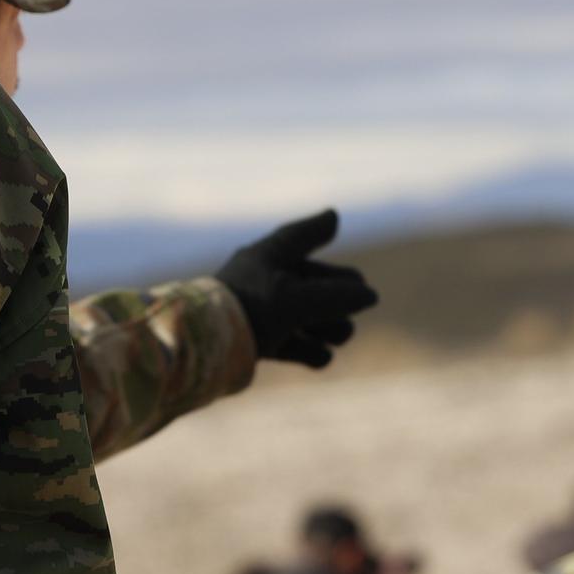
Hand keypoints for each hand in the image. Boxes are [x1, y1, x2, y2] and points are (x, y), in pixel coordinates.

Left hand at [213, 210, 377, 367]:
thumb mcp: (298, 298)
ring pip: (310, 316)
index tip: (333, 219)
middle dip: (338, 296)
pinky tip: (320, 355)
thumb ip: (337, 295)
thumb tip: (370, 294)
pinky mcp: (260, 344)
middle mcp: (265, 282)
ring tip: (335, 336)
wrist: (204, 347)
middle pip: (316, 284)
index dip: (316, 230)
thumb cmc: (250, 310)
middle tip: (350, 307)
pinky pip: (297, 344)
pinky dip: (311, 350)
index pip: (297, 238)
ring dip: (330, 326)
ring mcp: (263, 314)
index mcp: (267, 258)